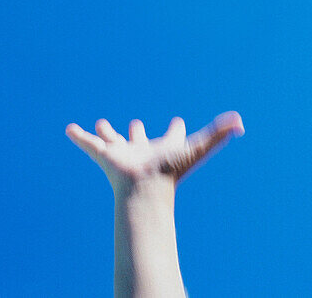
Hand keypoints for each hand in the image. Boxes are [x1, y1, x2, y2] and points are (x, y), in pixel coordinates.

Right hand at [66, 112, 243, 200]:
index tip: (179, 122)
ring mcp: (122, 153)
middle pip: (139, 138)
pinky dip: (79, 137)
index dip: (177, 129)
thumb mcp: (198, 147)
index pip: (173, 136)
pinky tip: (70, 129)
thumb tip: (241, 122)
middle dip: (137, 131)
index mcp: (165, 148)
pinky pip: (88, 144)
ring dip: (106, 133)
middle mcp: (143, 150)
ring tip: (100, 124)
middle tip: (135, 123)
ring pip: (112, 140)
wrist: (144, 189)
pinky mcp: (104, 156)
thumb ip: (219, 133)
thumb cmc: (171, 171)